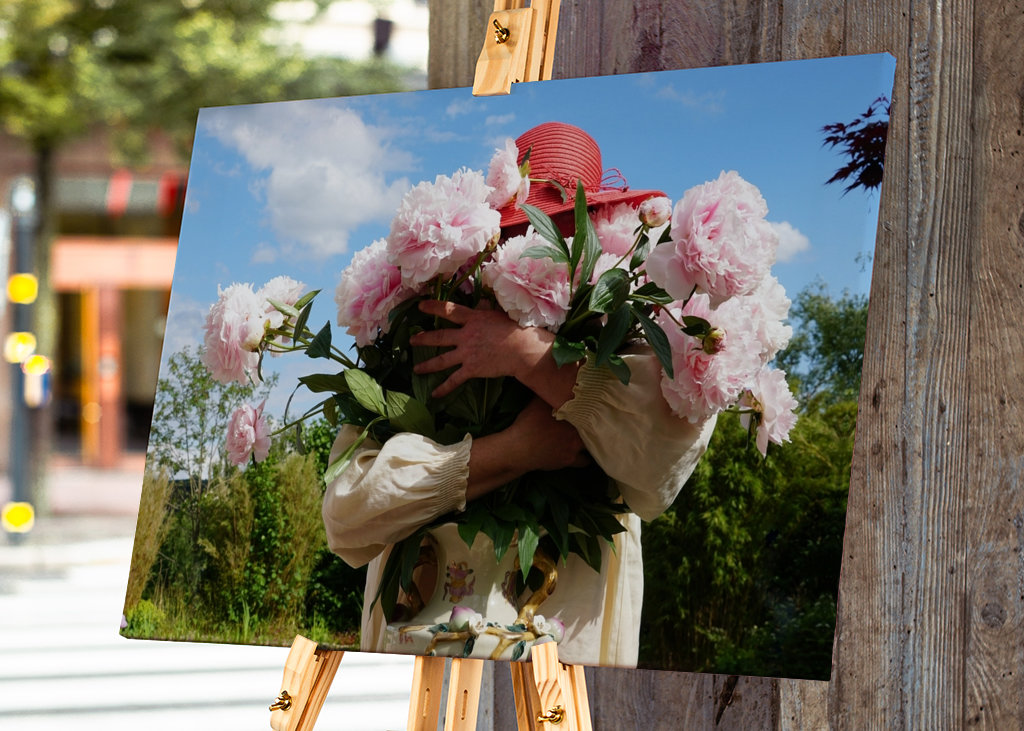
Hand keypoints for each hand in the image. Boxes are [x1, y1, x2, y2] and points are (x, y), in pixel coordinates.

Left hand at [410, 300, 578, 406]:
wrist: (522, 349)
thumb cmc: (514, 329)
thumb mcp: (497, 314)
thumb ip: (484, 309)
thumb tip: (479, 302)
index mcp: (472, 319)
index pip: (449, 311)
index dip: (433, 307)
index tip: (421, 306)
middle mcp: (466, 335)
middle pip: (439, 336)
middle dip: (423, 339)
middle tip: (411, 340)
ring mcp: (467, 353)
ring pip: (442, 360)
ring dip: (427, 365)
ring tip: (416, 369)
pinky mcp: (472, 369)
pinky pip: (454, 380)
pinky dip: (444, 388)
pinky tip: (434, 394)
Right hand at [466, 398, 588, 500]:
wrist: (518, 448)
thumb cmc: (527, 424)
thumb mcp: (537, 403)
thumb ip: (551, 394)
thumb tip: (558, 383)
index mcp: (572, 416)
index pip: (590, 410)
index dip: (593, 409)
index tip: (596, 407)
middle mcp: (577, 432)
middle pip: (594, 428)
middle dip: (594, 425)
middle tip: (596, 422)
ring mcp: (574, 448)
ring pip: (591, 445)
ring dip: (591, 441)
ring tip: (591, 437)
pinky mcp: (569, 461)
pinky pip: (584, 461)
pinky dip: (585, 458)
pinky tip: (584, 455)